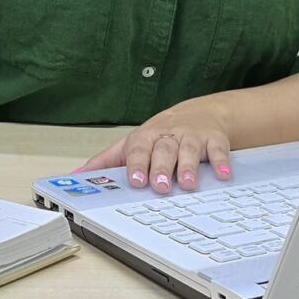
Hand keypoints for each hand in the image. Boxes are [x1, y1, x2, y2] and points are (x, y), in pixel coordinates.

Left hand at [76, 98, 232, 194]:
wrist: (200, 113)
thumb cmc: (161, 134)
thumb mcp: (133, 144)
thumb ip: (105, 161)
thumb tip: (75, 177)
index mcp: (146, 137)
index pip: (138, 148)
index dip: (136, 164)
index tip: (135, 180)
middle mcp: (168, 135)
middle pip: (163, 149)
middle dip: (161, 166)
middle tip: (158, 185)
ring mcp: (192, 136)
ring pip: (189, 150)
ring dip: (188, 166)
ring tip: (187, 184)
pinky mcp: (214, 140)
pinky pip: (219, 150)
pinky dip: (221, 162)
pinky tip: (223, 175)